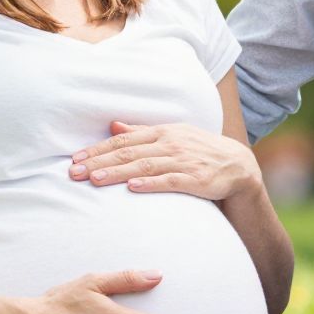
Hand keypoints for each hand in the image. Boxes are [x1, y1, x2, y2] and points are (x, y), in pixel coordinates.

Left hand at [69, 121, 261, 201]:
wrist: (237, 165)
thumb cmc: (198, 150)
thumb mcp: (171, 135)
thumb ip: (141, 132)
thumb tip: (112, 126)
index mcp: (162, 132)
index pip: (123, 141)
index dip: (98, 150)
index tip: (76, 159)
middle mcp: (170, 144)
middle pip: (128, 153)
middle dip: (99, 163)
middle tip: (75, 172)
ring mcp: (183, 161)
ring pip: (144, 166)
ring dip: (117, 173)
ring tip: (95, 180)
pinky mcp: (196, 179)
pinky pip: (170, 181)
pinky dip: (150, 183)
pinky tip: (133, 187)